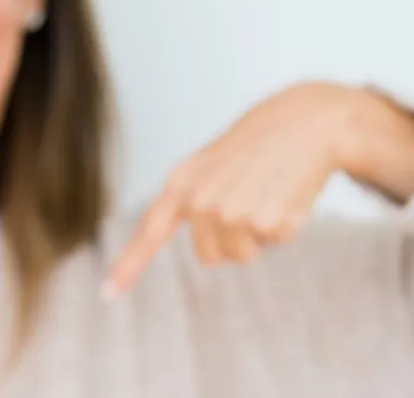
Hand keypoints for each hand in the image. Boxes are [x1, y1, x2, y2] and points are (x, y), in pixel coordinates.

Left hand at [103, 81, 363, 297]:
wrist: (305, 120)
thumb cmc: (259, 141)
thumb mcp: (212, 162)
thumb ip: (192, 197)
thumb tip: (187, 242)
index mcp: (181, 183)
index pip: (150, 230)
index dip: (128, 265)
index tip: (108, 293)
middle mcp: (198, 200)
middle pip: (210, 256)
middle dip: (233, 240)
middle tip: (251, 198)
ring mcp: (229, 212)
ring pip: (242, 255)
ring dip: (261, 235)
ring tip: (268, 193)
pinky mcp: (263, 221)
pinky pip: (275, 243)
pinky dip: (287, 225)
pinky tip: (287, 193)